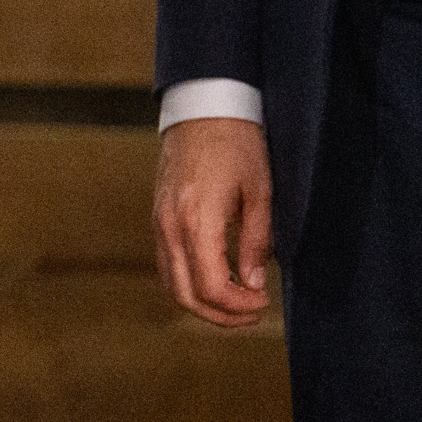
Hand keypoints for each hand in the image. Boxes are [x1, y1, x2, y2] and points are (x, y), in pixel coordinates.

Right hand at [155, 115, 273, 329]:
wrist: (203, 106)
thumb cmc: (236, 143)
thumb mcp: (260, 192)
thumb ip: (256, 241)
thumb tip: (254, 282)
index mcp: (198, 220)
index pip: (211, 287)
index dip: (239, 306)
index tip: (263, 302)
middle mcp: (171, 225)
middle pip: (184, 295)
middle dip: (220, 316)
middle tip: (251, 313)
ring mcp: (159, 221)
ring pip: (171, 283)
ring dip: (202, 303)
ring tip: (236, 300)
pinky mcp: (158, 215)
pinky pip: (166, 263)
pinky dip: (189, 282)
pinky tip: (217, 277)